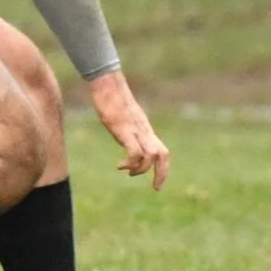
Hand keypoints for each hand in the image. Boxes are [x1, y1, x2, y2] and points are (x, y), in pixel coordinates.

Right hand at [85, 71, 168, 189]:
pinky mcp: (124, 129)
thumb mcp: (121, 114)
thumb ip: (125, 124)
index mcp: (144, 129)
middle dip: (162, 174)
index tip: (157, 182)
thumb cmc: (110, 95)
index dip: (162, 168)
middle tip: (156, 188)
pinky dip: (131, 163)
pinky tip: (119, 165)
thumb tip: (120, 127)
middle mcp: (144, 131)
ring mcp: (135, 130)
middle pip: (163, 154)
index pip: (162, 150)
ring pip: (151, 155)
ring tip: (127, 172)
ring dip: (141, 169)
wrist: (107, 82)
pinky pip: (135, 152)